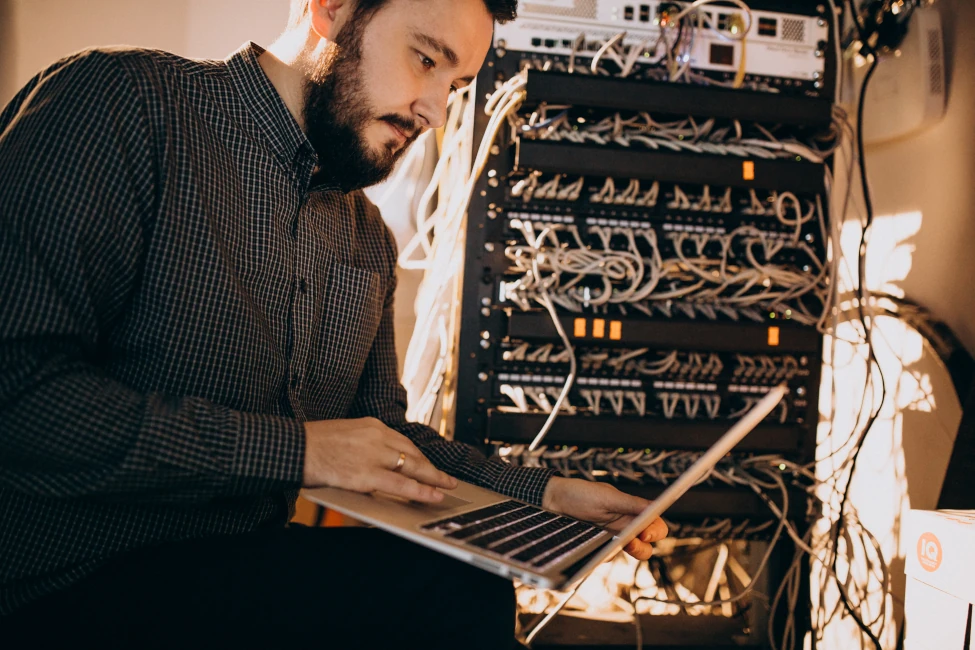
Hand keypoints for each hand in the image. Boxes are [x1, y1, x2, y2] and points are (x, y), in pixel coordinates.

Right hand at [302, 417, 456, 502]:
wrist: (293, 447)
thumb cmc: (310, 444)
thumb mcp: (343, 435)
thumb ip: (361, 447)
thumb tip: (373, 464)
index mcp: (370, 425)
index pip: (402, 442)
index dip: (417, 455)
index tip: (426, 463)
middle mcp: (377, 437)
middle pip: (413, 453)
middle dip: (432, 467)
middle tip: (446, 477)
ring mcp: (374, 455)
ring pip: (413, 467)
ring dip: (433, 479)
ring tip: (446, 487)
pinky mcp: (367, 475)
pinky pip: (401, 485)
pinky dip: (421, 491)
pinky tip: (433, 496)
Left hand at [542, 477, 667, 559]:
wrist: (553, 501)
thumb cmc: (579, 494)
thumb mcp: (607, 497)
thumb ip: (632, 504)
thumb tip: (656, 506)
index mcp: (632, 511)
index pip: (655, 524)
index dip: (656, 531)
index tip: (646, 533)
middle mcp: (626, 526)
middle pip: (647, 544)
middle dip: (644, 546)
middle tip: (632, 542)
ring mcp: (613, 539)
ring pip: (631, 553)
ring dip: (630, 552)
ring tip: (621, 545)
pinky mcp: (599, 549)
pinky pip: (610, 557)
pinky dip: (608, 555)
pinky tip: (601, 549)